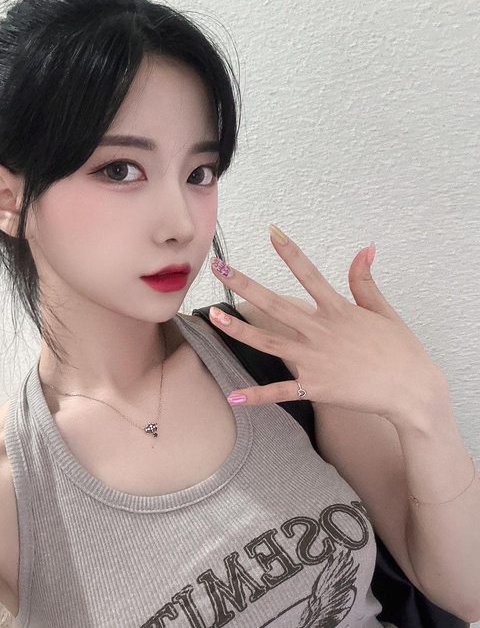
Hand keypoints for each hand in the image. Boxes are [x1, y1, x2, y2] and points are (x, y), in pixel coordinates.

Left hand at [208, 225, 444, 426]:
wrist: (411, 390)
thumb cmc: (400, 350)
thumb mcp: (383, 310)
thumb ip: (365, 281)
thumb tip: (364, 248)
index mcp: (337, 310)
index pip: (309, 273)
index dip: (289, 251)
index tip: (271, 231)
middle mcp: (320, 332)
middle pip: (275, 304)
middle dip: (244, 285)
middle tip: (219, 269)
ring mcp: (314, 360)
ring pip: (268, 342)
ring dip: (239, 329)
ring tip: (215, 316)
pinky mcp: (314, 387)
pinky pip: (280, 392)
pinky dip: (256, 396)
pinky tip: (233, 396)